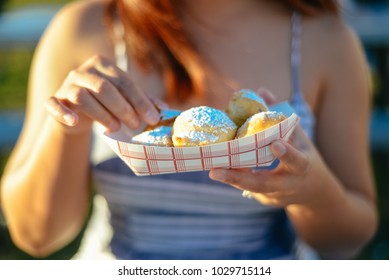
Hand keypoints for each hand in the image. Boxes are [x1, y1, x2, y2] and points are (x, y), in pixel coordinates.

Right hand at [45, 55, 160, 133]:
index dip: (140, 100)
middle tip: (136, 125)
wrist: (76, 114)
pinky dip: (63, 113)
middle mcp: (83, 71)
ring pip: (83, 97)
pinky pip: (55, 104)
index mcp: (103, 65)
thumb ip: (142, 101)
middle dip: (124, 108)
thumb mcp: (124, 100)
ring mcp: (67, 85)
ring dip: (102, 114)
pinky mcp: (54, 100)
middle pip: (105, 88)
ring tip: (116, 128)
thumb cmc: (105, 104)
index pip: (124, 81)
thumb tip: (165, 109)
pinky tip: (75, 122)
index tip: (153, 118)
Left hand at [209, 88, 317, 206]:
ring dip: (231, 179)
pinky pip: (247, 188)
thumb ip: (281, 116)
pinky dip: (234, 179)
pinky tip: (217, 170)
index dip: (288, 154)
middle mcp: (288, 185)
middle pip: (264, 184)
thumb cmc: (306, 157)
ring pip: (251, 189)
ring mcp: (275, 195)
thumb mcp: (301, 138)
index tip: (275, 144)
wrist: (314, 193)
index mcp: (303, 168)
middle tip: (216, 170)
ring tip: (212, 171)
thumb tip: (262, 91)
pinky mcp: (265, 198)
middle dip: (239, 178)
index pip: (297, 161)